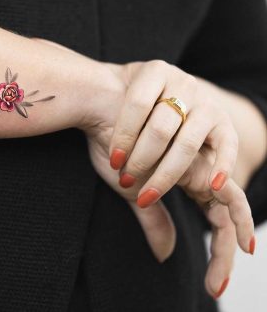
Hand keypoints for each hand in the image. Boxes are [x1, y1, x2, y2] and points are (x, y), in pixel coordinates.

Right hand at [101, 59, 254, 298]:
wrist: (94, 101)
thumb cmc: (118, 142)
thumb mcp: (141, 184)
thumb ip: (155, 215)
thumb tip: (165, 255)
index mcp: (208, 132)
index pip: (229, 150)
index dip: (228, 177)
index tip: (224, 208)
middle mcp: (200, 104)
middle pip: (190, 147)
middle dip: (163, 176)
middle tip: (140, 193)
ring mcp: (181, 84)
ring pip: (165, 129)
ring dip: (140, 155)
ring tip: (122, 166)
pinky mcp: (158, 70)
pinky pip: (143, 107)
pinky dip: (127, 133)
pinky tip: (116, 151)